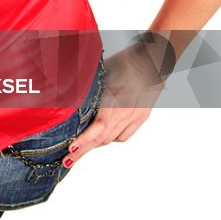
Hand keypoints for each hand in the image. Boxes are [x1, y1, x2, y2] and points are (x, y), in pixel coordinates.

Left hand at [63, 45, 165, 165]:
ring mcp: (136, 115)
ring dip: (96, 144)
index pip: (99, 127)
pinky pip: (124, 135)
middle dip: (83, 150)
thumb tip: (68, 96)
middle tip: (68, 160)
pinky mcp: (142, 117)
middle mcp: (127, 110)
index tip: (71, 149)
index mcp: (115, 98)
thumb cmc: (126, 60)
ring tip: (80, 149)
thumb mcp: (102, 71)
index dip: (84, 141)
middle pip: (103, 137)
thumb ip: (88, 88)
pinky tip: (103, 136)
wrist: (152, 60)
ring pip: (112, 138)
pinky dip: (111, 138)